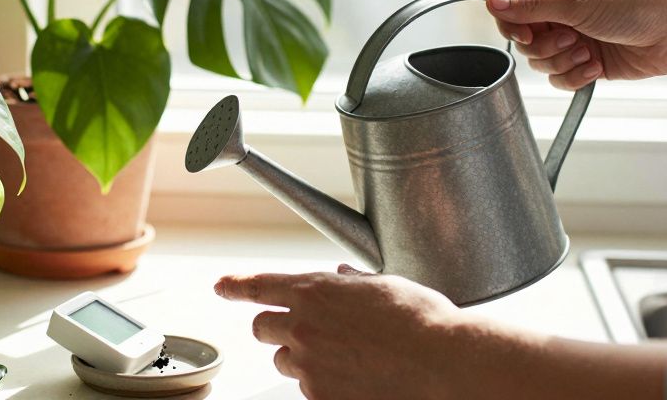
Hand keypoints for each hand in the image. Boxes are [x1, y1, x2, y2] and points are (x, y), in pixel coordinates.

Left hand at [215, 265, 473, 399]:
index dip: (236, 285)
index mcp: (317, 291)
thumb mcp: (385, 287)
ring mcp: (309, 366)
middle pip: (262, 327)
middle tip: (303, 331)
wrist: (444, 366)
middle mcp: (303, 327)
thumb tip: (343, 278)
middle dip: (277, 326)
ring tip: (346, 357)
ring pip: (286, 361)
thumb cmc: (423, 323)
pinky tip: (356, 378)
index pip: (260, 286)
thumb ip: (352, 284)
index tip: (222, 286)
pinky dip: (325, 384)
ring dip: (303, 358)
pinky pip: (308, 389)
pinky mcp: (320, 397)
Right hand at [485, 0, 666, 89]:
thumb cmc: (632, 6)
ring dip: (562, 62)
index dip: (513, 28)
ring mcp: (571, 40)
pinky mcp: (584, 63)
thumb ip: (530, 7)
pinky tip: (596, 67)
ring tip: (588, 53)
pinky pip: (560, 79)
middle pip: (523, 42)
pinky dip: (575, 77)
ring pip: (540, 63)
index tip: (527, 36)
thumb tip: (490, 1)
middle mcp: (559, 14)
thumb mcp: (576, 4)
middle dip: (545, 48)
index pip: (512, 11)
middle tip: (571, 40)